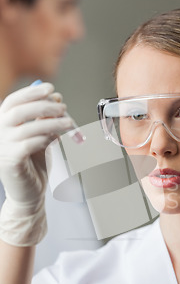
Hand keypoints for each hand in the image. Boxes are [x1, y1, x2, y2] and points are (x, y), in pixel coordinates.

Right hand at [0, 83, 72, 245]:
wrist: (29, 194)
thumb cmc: (34, 165)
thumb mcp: (41, 136)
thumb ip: (45, 119)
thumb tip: (57, 98)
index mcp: (4, 124)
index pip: (13, 101)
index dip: (31, 92)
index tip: (51, 89)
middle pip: (19, 111)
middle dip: (44, 105)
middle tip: (63, 107)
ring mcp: (3, 148)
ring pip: (28, 127)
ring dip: (52, 122)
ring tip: (69, 123)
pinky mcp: (11, 162)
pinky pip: (29, 144)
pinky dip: (45, 138)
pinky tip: (56, 140)